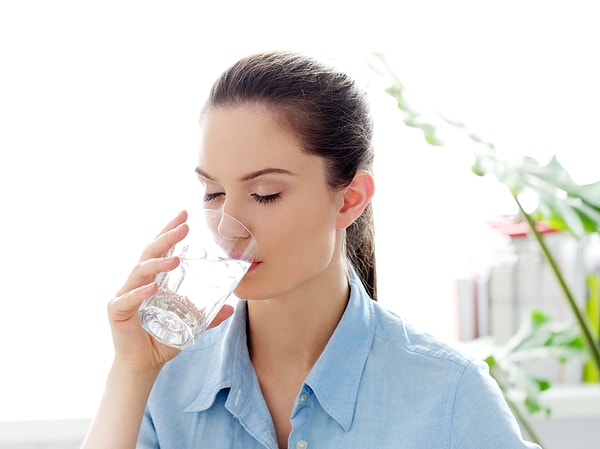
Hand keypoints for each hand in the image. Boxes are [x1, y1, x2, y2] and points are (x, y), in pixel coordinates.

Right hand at [107, 210, 233, 372]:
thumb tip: (231, 308)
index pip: (160, 250)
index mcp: (151, 280)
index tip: (185, 215)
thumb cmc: (161, 340)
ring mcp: (124, 295)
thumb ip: (208, 316)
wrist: (143, 365)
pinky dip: (140, 293)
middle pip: (150, 253)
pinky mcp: (116, 312)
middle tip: (184, 225)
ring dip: (158, 264)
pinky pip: (128, 299)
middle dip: (167, 237)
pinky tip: (152, 288)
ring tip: (176, 258)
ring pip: (140, 272)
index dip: (170, 232)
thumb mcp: (190, 325)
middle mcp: (136, 283)